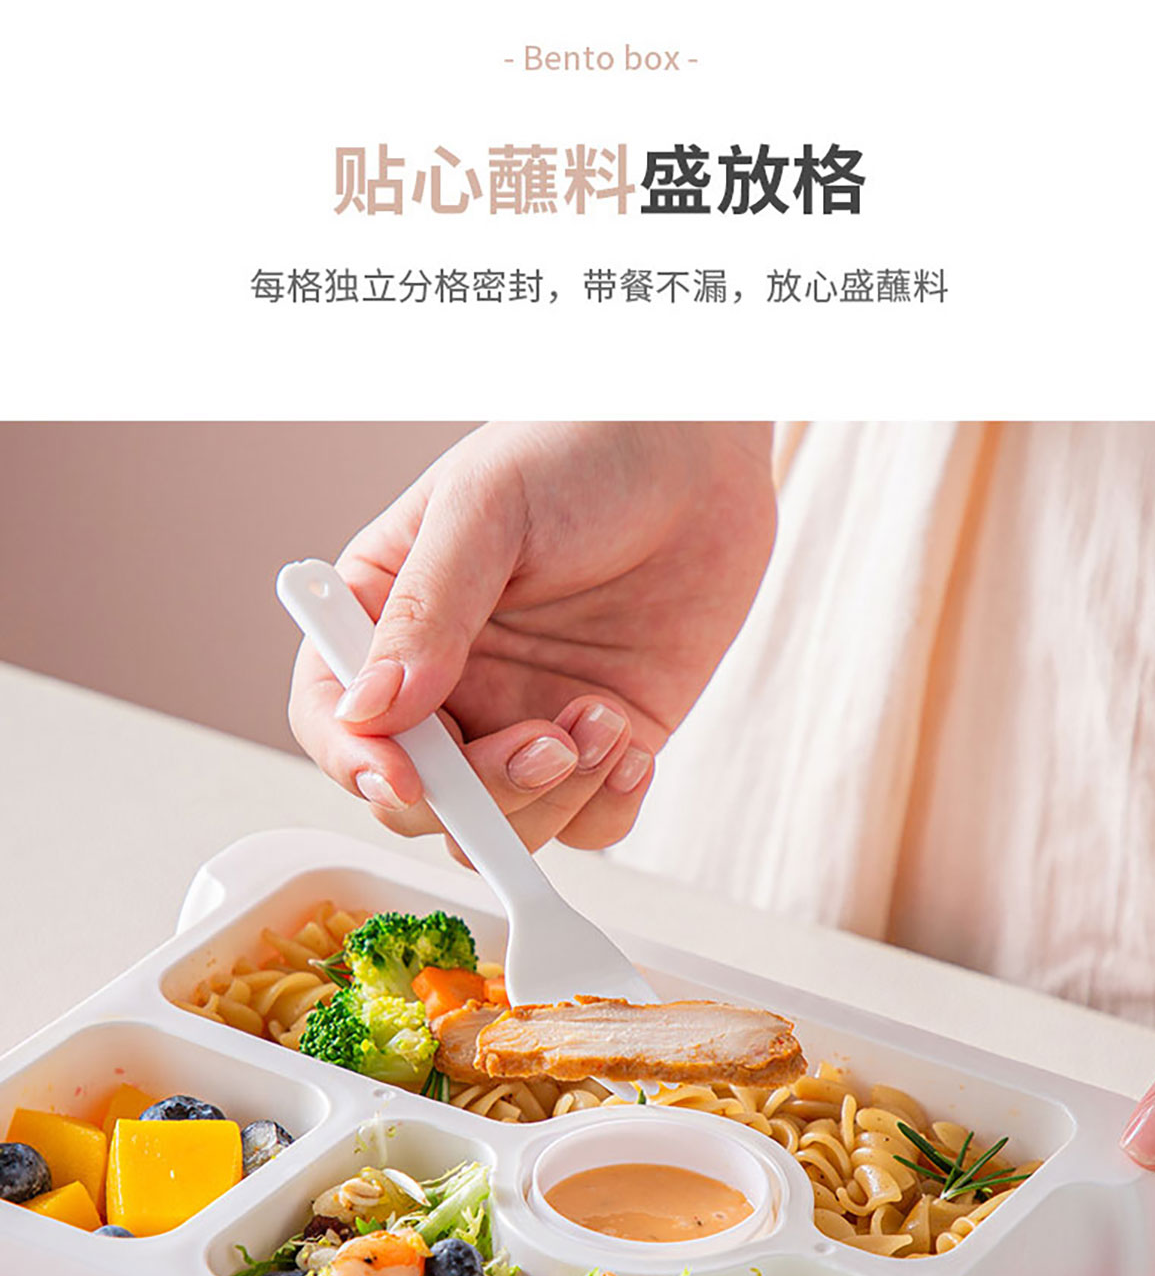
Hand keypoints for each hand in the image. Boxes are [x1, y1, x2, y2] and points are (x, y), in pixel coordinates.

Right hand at [289, 420, 776, 854]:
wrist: (699, 448)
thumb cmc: (579, 447)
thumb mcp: (486, 510)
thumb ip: (428, 610)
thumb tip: (371, 711)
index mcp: (385, 622)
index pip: (334, 720)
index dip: (356, 763)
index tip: (404, 781)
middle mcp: (445, 687)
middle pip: (419, 801)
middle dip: (478, 795)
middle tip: (545, 744)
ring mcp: (521, 722)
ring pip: (501, 828)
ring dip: (552, 799)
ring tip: (606, 718)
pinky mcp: (598, 745)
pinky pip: (585, 827)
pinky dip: (608, 807)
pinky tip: (635, 743)